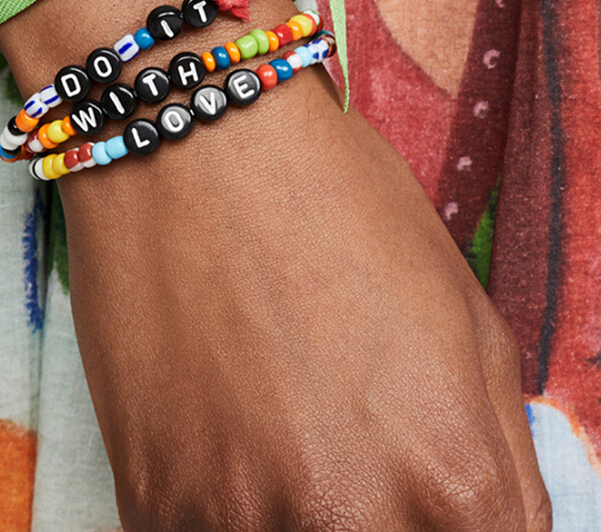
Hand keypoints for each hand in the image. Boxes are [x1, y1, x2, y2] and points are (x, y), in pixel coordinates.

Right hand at [63, 68, 550, 531]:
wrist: (192, 146)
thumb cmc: (334, 202)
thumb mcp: (466, 314)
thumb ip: (495, 452)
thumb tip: (486, 524)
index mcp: (453, 476)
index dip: (452, 524)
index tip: (422, 490)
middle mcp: (345, 518)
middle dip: (377, 517)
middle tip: (340, 444)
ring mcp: (234, 517)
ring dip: (292, 515)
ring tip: (275, 428)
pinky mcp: (146, 498)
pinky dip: (221, 506)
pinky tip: (220, 436)